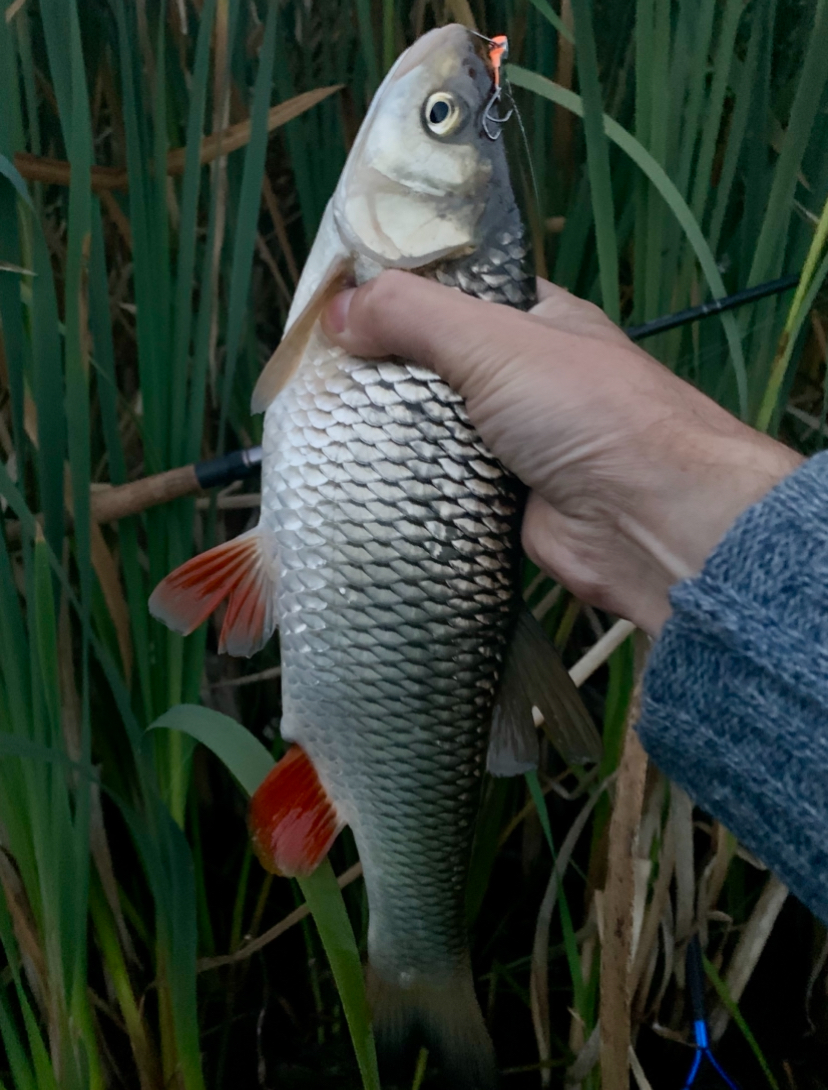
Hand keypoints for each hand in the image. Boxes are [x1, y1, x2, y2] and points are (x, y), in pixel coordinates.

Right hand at [321, 272, 801, 634]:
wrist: (648, 520)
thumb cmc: (583, 410)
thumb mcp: (494, 339)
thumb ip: (414, 314)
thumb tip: (336, 311)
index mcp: (533, 319)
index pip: (453, 293)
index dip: (395, 295)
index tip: (332, 308)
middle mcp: (524, 376)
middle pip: (435, 364)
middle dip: (382, 370)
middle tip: (314, 377)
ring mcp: (513, 441)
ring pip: (434, 427)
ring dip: (390, 431)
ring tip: (321, 426)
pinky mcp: (501, 499)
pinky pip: (441, 481)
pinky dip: (408, 481)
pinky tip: (359, 477)